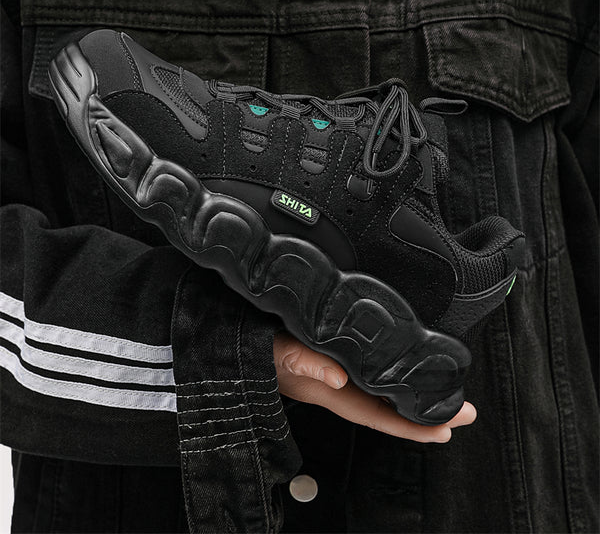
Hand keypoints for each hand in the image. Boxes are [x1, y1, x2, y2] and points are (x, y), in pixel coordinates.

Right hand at [274, 332, 475, 442]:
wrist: (245, 342)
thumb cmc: (261, 350)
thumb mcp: (279, 354)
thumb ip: (305, 364)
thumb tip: (338, 378)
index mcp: (329, 392)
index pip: (378, 414)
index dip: (412, 424)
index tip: (446, 428)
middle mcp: (338, 388)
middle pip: (389, 408)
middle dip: (427, 415)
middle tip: (467, 413)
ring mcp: (338, 377)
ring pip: (384, 394)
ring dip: (415, 397)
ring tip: (447, 399)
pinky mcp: (336, 361)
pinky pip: (373, 377)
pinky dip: (395, 379)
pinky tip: (406, 373)